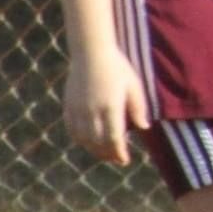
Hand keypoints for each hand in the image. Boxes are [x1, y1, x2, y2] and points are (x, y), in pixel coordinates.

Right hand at [63, 50, 149, 164]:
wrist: (91, 52)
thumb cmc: (117, 67)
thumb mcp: (133, 85)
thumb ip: (138, 108)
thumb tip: (143, 128)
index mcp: (111, 106)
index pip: (114, 138)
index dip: (119, 152)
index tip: (125, 159)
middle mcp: (92, 111)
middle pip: (98, 143)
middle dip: (108, 154)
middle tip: (117, 159)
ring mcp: (78, 109)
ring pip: (83, 139)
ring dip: (94, 150)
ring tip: (105, 153)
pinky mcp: (69, 105)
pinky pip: (72, 129)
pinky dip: (80, 139)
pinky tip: (88, 141)